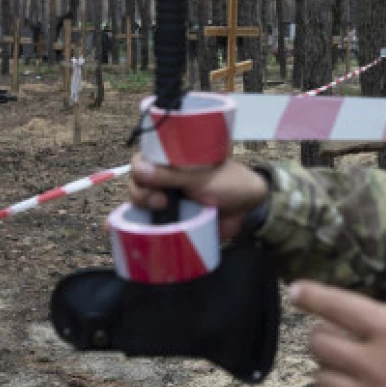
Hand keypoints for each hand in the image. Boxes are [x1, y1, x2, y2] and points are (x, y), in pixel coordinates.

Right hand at [128, 154, 268, 238]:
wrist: (249, 211)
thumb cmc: (228, 184)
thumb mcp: (200, 176)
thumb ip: (170, 174)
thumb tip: (139, 170)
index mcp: (172, 159)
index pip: (142, 159)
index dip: (140, 169)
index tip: (149, 179)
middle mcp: (165, 177)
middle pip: (136, 182)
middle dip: (140, 192)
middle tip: (161, 200)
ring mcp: (166, 198)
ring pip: (139, 201)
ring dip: (141, 206)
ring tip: (160, 210)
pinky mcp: (169, 219)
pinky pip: (148, 220)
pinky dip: (141, 224)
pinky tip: (137, 227)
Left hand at [290, 280, 385, 386]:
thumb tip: (367, 318)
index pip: (337, 305)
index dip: (312, 296)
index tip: (296, 291)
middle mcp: (375, 364)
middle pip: (319, 343)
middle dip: (325, 338)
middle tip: (339, 342)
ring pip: (321, 379)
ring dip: (333, 373)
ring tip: (354, 375)